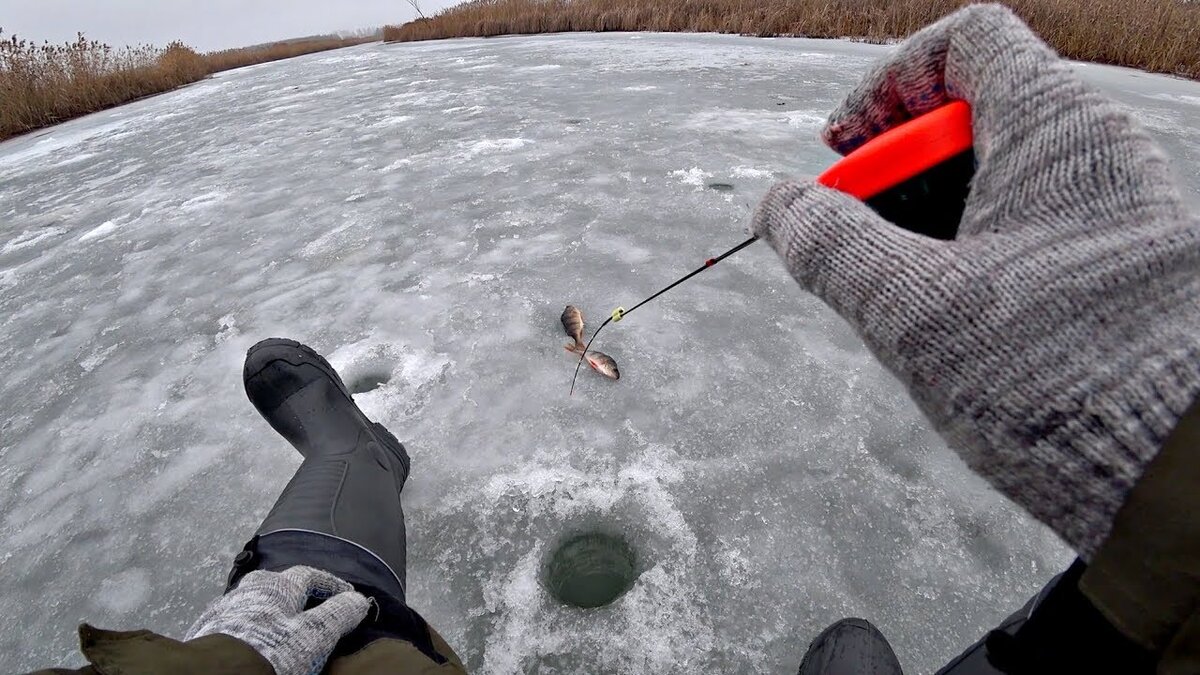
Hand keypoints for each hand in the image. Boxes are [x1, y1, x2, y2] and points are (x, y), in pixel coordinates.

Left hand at [186, 566, 368, 674]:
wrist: (216, 674)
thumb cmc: (270, 651)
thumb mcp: (314, 635)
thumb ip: (337, 615)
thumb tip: (359, 599)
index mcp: (279, 586)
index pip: (310, 574)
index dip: (331, 584)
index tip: (346, 595)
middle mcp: (251, 590)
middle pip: (275, 581)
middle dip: (292, 590)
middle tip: (307, 605)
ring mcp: (226, 608)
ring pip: (251, 599)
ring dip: (267, 606)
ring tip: (278, 624)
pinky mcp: (208, 629)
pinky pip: (234, 618)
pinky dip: (248, 623)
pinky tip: (250, 637)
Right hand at [752, 4, 1199, 557]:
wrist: (1183, 474)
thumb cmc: (1059, 377)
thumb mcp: (915, 309)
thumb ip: (832, 248)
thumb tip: (778, 207)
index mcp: (1054, 132)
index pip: (967, 44)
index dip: (888, 84)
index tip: (842, 152)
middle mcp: (1089, 160)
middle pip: (968, 118)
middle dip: (891, 175)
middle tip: (850, 242)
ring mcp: (1103, 218)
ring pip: (989, 184)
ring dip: (919, 225)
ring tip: (889, 297)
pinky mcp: (1103, 273)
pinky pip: (1017, 235)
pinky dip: (961, 260)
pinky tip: (939, 325)